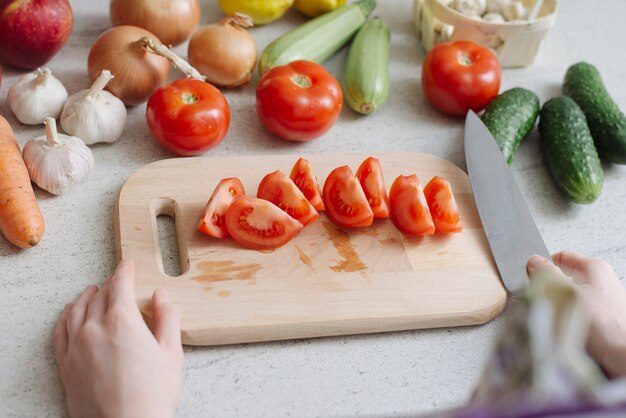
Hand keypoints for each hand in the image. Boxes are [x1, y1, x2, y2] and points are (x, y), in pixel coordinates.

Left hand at [53, 260, 183, 417]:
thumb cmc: (151, 396)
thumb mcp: (172, 353)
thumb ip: (167, 318)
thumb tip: (160, 296)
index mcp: (123, 321)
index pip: (120, 284)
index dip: (126, 271)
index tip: (128, 265)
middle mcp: (94, 328)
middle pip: (100, 296)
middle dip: (110, 284)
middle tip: (118, 281)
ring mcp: (76, 346)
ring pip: (77, 310)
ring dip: (86, 297)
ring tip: (93, 292)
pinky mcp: (65, 364)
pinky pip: (60, 331)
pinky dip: (65, 316)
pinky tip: (70, 314)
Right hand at [528, 252, 625, 377]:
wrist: (622, 355)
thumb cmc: (604, 326)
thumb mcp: (568, 294)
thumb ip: (549, 275)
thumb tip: (534, 262)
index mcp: (595, 268)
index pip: (561, 256)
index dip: (545, 265)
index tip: (533, 275)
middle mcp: (600, 280)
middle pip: (564, 276)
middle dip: (550, 287)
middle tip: (541, 298)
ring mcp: (601, 298)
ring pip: (568, 294)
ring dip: (557, 303)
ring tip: (553, 314)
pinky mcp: (599, 316)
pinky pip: (574, 310)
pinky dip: (566, 316)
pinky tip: (563, 325)